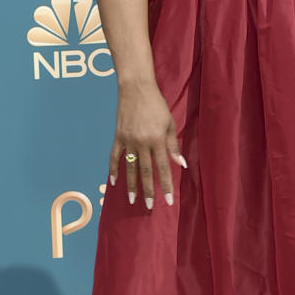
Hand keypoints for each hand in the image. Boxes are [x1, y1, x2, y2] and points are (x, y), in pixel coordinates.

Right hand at [108, 79, 186, 208]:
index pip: (163, 167)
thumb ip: (173, 145)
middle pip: (145, 171)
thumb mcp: (169, 123)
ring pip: (130, 167)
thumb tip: (180, 164)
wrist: (136, 89)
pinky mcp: (118, 137)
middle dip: (149, 190)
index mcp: (157, 140)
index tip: (168, 200)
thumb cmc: (157, 105)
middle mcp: (142, 142)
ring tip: (132, 200)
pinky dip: (113, 169)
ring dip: (131, 185)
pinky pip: (114, 156)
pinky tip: (114, 182)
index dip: (166, 185)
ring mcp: (128, 140)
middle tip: (150, 206)